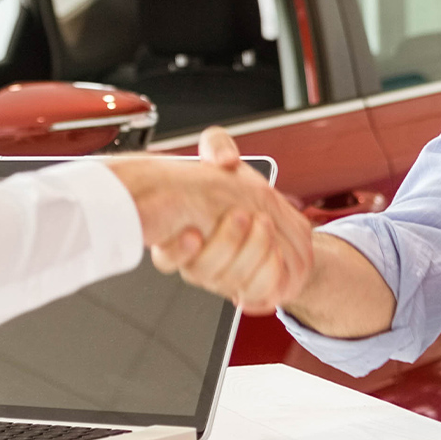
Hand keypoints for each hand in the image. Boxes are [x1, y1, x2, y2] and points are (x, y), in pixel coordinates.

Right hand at [114, 128, 313, 312]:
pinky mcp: (250, 290)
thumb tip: (225, 160)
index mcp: (181, 234)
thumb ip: (217, 146)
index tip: (192, 234)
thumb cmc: (238, 192)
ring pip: (231, 282)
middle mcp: (198, 264)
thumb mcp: (224, 160)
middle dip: (227, 242)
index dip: (176, 250)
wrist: (272, 218)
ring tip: (264, 224)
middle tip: (243, 214)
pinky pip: (258, 293)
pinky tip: (275, 251)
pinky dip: (270, 271)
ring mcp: (222, 281)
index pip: (165, 255)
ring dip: (253, 251)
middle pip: (202, 270)